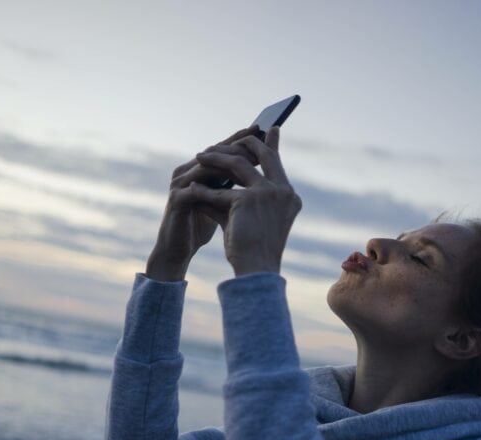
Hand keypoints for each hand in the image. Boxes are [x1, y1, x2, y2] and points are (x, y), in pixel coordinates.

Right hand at [147, 126, 260, 278]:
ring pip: (207, 167)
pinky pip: (197, 190)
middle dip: (238, 147)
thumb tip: (260, 172)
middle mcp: (186, 171)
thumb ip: (234, 185)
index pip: (222, 148)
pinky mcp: (176, 200)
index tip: (263, 130)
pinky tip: (235, 190)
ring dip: (229, 164)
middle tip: (259, 141)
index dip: (241, 139)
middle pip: (214, 152)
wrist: (178, 250)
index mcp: (197, 169)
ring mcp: (179, 184)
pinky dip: (216, 188)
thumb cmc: (200, 225)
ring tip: (251, 163)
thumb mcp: (223, 201)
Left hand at [184, 127, 301, 275]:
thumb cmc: (254, 250)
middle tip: (221, 142)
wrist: (256, 271)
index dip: (269, 144)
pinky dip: (205, 191)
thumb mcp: (249, 217)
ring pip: (238, 163)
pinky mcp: (249, 200)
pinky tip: (191, 190)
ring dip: (216, 157)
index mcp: (289, 196)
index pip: (277, 162)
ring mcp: (268, 193)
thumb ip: (239, 195)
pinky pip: (221, 190)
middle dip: (240, 143)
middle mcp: (284, 191)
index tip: (265, 128)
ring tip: (199, 156)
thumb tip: (216, 178)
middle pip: (262, 153)